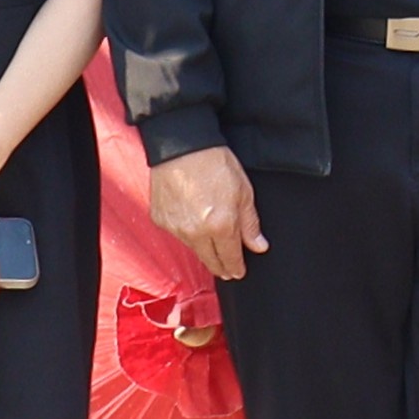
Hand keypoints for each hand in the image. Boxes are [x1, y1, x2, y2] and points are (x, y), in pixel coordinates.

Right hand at [147, 144, 264, 285]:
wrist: (181, 147)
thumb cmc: (215, 163)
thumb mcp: (244, 191)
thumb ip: (250, 223)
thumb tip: (258, 246)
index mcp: (220, 226)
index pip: (230, 257)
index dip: (236, 267)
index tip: (238, 272)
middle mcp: (195, 232)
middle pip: (210, 260)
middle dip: (221, 267)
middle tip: (228, 270)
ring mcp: (175, 228)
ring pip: (193, 248)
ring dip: (204, 249)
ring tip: (212, 245)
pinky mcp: (160, 220)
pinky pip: (177, 234)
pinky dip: (187, 233)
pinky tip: (193, 224)